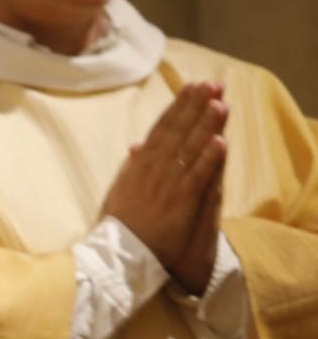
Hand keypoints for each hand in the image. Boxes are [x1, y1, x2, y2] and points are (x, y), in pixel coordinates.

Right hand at [101, 82, 227, 274]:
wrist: (117, 255)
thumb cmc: (119, 225)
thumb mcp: (119, 189)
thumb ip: (130, 166)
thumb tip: (135, 145)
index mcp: (139, 165)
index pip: (162, 128)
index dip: (179, 106)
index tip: (193, 87)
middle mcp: (153, 170)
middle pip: (177, 132)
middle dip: (195, 106)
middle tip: (212, 84)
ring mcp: (166, 185)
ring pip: (189, 149)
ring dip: (205, 125)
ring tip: (220, 103)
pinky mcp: (179, 203)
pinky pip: (196, 177)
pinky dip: (208, 159)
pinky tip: (221, 142)